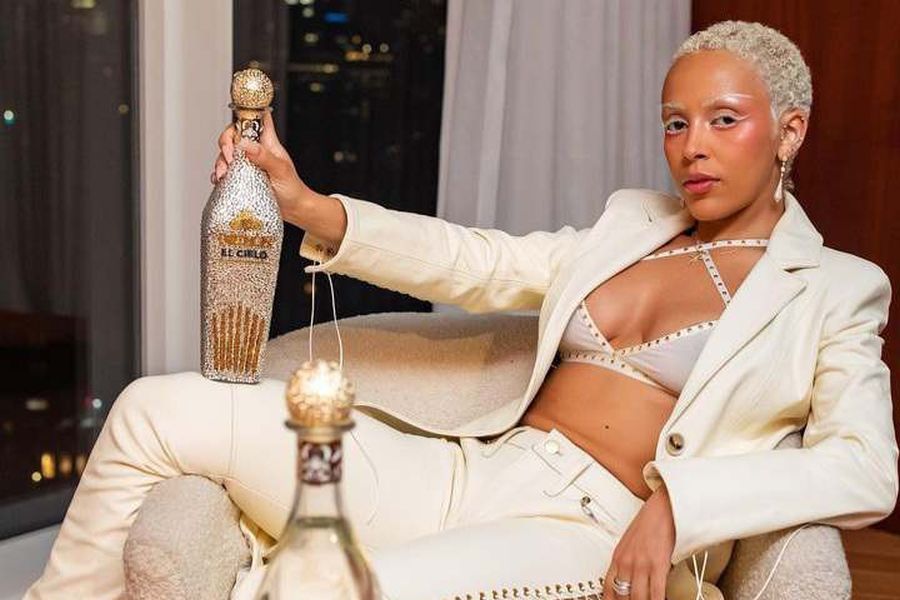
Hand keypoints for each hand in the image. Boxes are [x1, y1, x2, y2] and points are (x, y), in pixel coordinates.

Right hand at [211, 110, 315, 221]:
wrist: (294, 209)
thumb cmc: (293, 188)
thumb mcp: (280, 170)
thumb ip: (264, 156)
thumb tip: (244, 144)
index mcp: (268, 143)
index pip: (257, 118)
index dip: (247, 113)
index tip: (238, 123)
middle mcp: (256, 151)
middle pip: (234, 136)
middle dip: (226, 144)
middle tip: (230, 159)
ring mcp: (248, 164)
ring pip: (227, 154)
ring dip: (221, 162)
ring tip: (224, 175)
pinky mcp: (242, 178)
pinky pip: (226, 172)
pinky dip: (219, 175)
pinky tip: (219, 181)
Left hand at [602, 484, 675, 599]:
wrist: (663, 508)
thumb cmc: (649, 523)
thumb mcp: (629, 543)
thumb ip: (627, 562)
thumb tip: (630, 581)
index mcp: (617, 557)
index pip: (607, 587)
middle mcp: (626, 562)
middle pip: (622, 596)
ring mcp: (641, 564)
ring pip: (638, 598)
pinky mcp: (657, 565)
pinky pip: (656, 592)